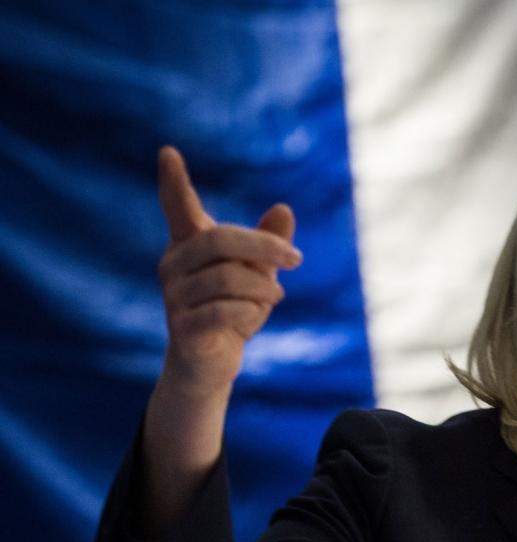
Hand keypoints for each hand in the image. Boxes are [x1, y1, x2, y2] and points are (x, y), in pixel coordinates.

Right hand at [155, 145, 301, 395]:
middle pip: (219, 240)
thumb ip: (269, 244)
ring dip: (262, 288)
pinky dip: (251, 312)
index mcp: (189, 244)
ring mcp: (173, 297)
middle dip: (265, 247)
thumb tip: (284, 209)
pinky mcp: (182, 328)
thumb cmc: (234, 310)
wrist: (213, 363)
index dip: (173, 182)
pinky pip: (225, 311)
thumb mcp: (258, 275)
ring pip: (228, 279)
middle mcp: (173, 265)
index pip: (176, 207)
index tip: (168, 152)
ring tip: (273, 297)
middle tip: (297, 258)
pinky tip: (254, 316)